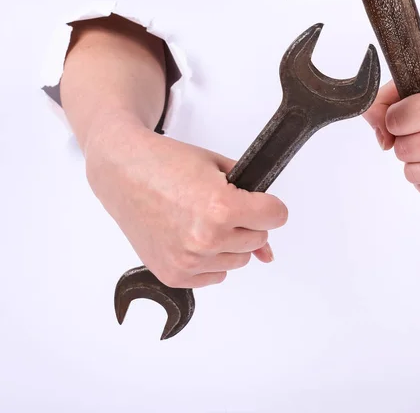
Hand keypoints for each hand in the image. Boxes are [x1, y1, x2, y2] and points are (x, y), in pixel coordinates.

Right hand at [85, 113, 287, 287]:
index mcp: (221, 208)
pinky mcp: (173, 274)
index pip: (276, 216)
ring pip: (239, 260)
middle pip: (258, 239)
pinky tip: (192, 235)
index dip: (268, 205)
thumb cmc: (166, 164)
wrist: (123, 173)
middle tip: (221, 205)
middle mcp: (205, 239)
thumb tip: (268, 250)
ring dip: (230, 242)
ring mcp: (188, 260)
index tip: (257, 201)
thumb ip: (253, 202)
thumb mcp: (219, 167)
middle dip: (248, 222)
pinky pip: (216, 275)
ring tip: (203, 218)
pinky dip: (211, 259)